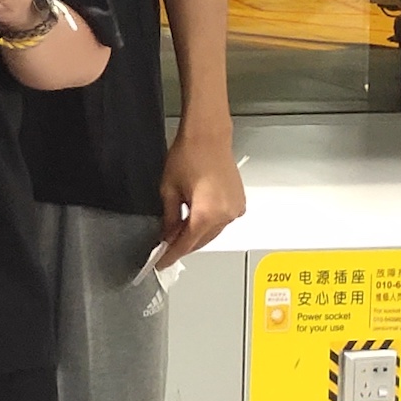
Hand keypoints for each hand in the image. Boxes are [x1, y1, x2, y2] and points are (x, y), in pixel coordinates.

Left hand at [159, 126, 245, 266]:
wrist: (208, 137)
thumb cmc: (188, 156)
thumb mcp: (169, 189)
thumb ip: (168, 217)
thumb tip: (166, 235)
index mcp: (207, 214)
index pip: (187, 243)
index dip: (172, 254)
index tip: (161, 262)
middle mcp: (226, 215)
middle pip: (201, 240)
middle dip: (183, 245)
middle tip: (165, 248)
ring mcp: (235, 210)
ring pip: (212, 233)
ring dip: (195, 235)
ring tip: (176, 233)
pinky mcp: (239, 203)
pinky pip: (221, 222)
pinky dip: (207, 225)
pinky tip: (193, 221)